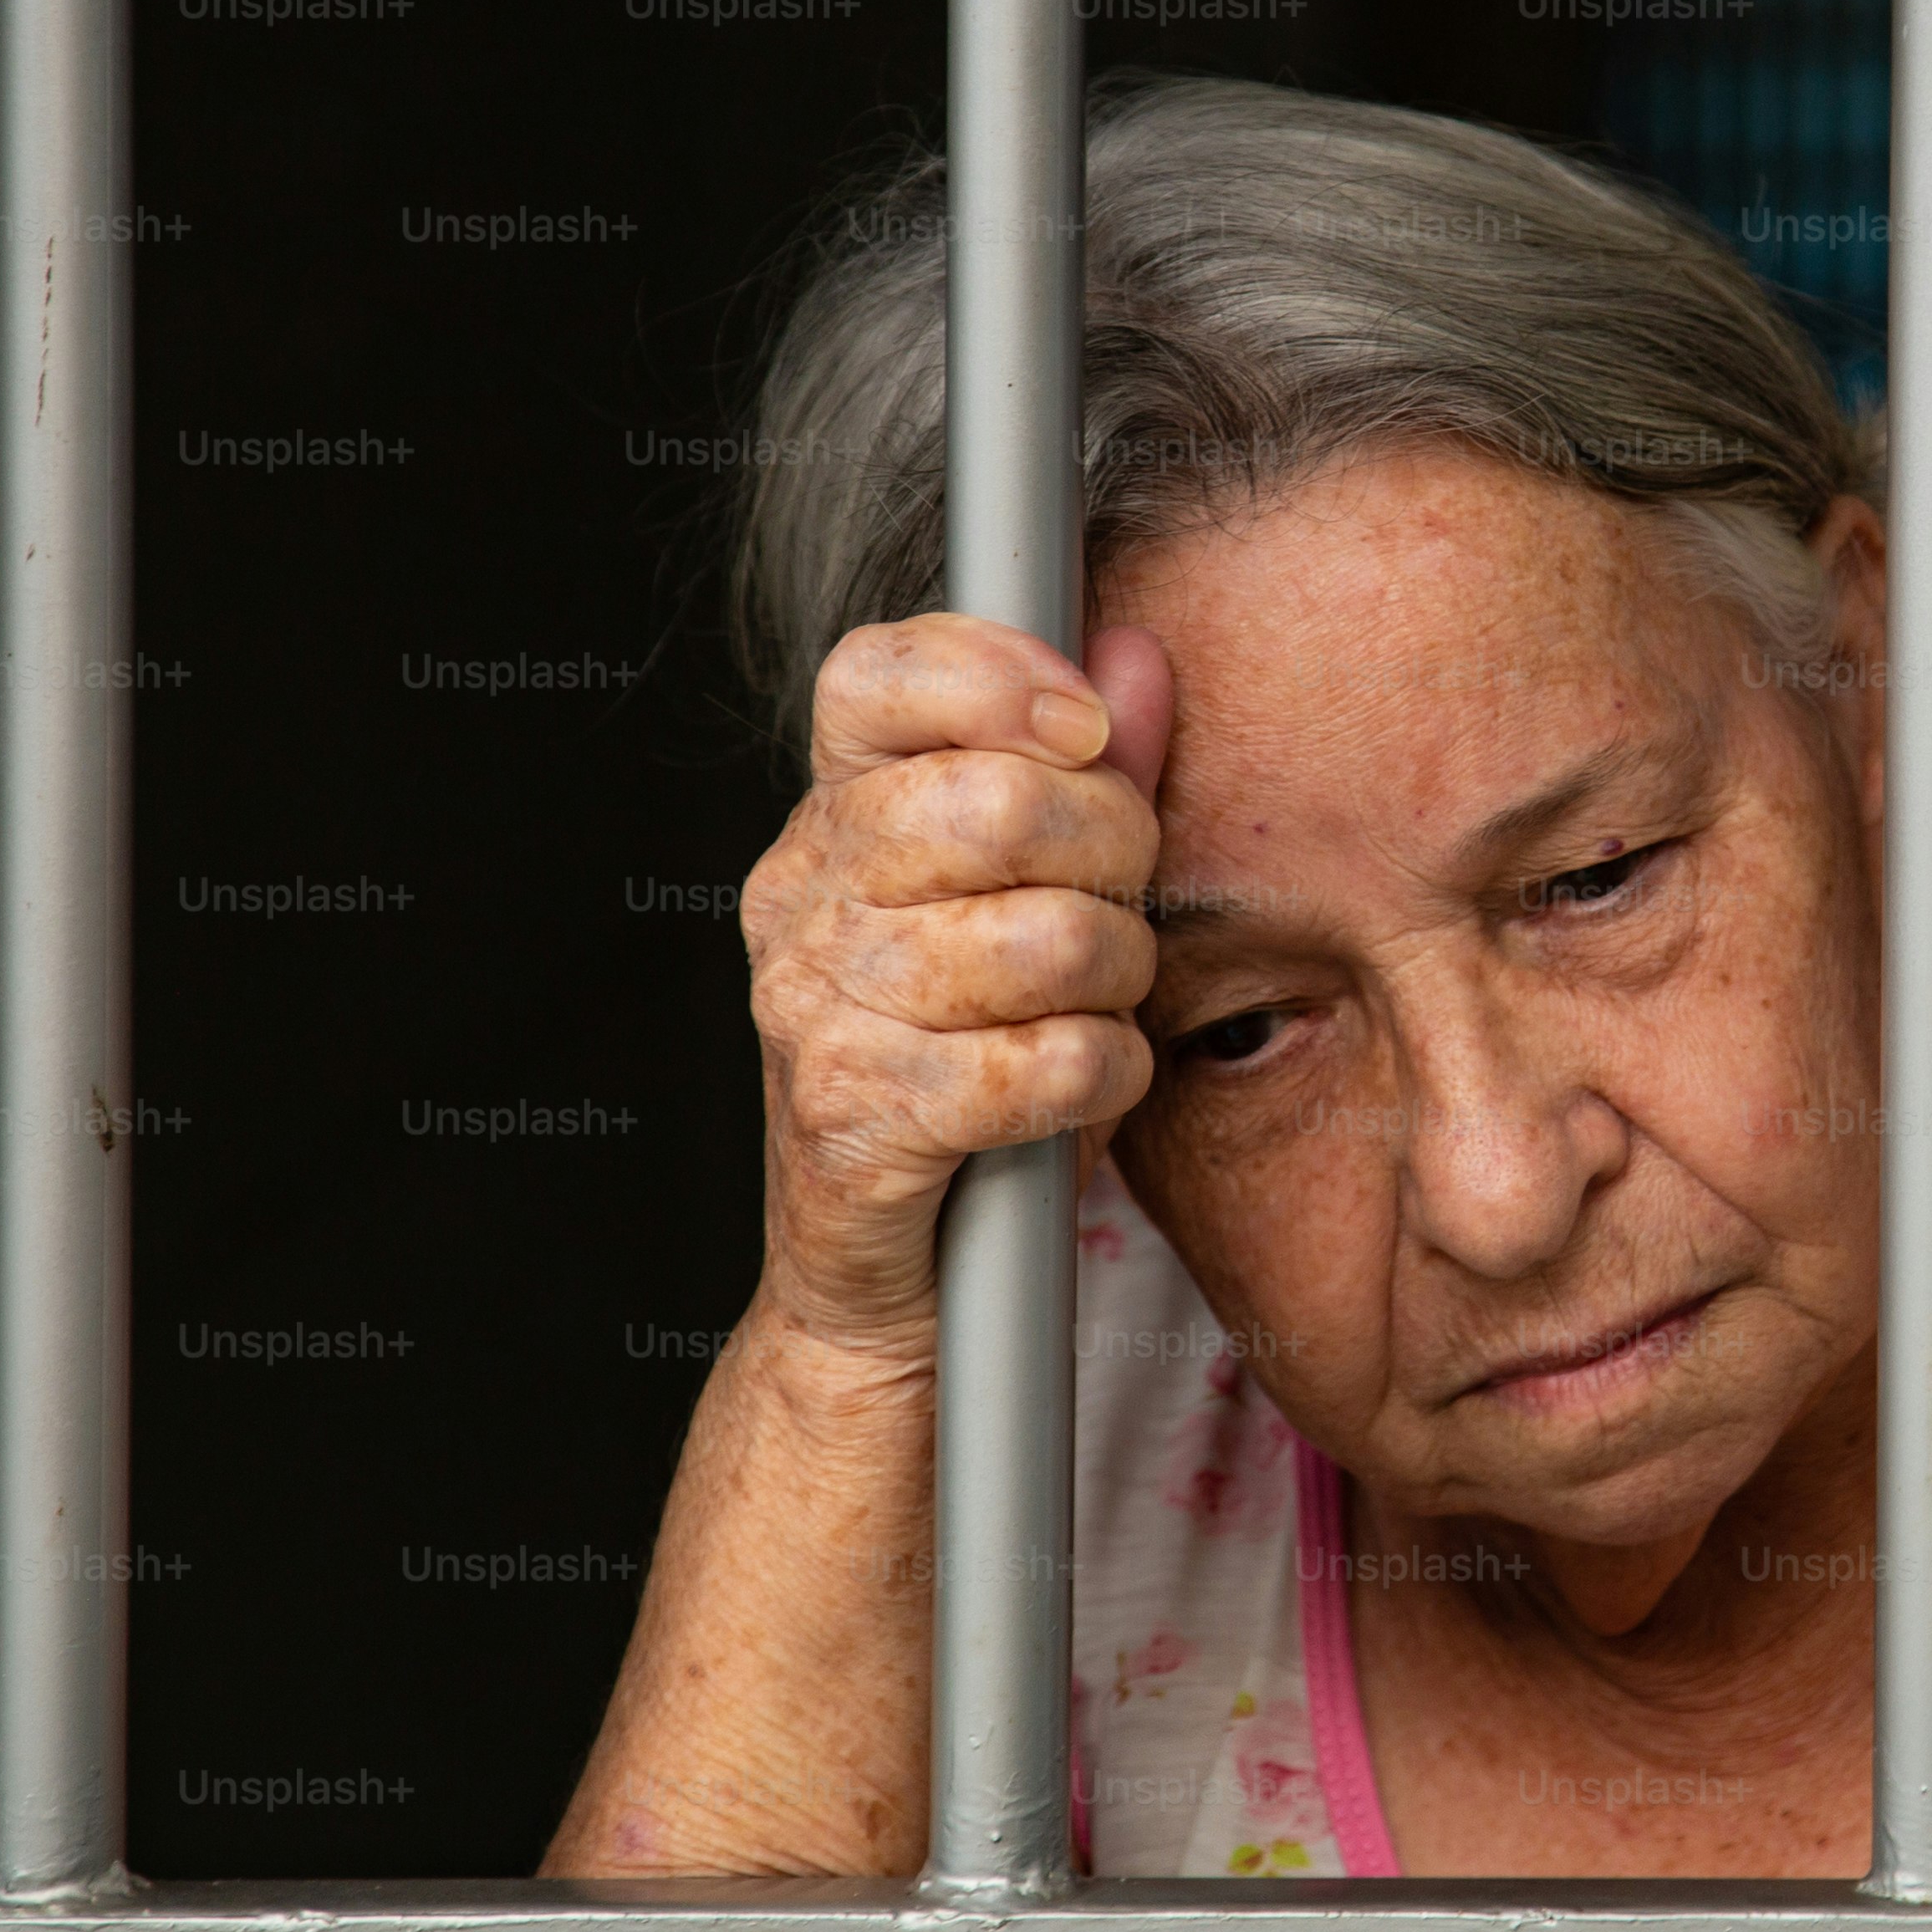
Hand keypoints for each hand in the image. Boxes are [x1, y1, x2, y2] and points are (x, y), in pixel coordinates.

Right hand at [737, 613, 1177, 1349]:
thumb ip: (1088, 776)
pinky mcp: (854, 1116)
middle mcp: (800, 897)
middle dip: (1114, 852)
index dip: (996, 674)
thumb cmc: (974, 1070)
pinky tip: (1085, 1083)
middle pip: (998, 803)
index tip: (1085, 725)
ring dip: (1117, 979)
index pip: (876, 677)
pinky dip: (1102, 1074)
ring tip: (1098, 1005)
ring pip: (1044, 938)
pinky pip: (1044, 1063)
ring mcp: (812, 1007)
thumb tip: (1130, 658)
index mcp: (830, 818)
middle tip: (1121, 906)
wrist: (882, 1273)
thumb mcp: (1039, 905)